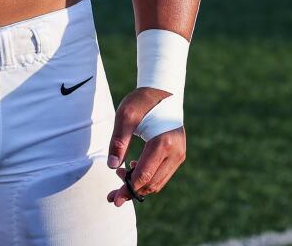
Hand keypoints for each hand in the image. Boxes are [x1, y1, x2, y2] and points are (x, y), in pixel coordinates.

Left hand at [105, 87, 186, 205]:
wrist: (163, 92)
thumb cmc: (142, 102)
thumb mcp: (125, 116)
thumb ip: (118, 141)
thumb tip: (112, 166)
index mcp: (163, 143)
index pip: (144, 175)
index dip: (128, 189)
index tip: (114, 199)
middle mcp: (175, 152)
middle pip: (152, 184)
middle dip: (131, 191)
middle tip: (113, 195)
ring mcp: (179, 155)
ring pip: (158, 182)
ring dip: (139, 186)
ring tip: (119, 178)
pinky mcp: (178, 155)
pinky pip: (162, 175)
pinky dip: (147, 177)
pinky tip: (131, 168)